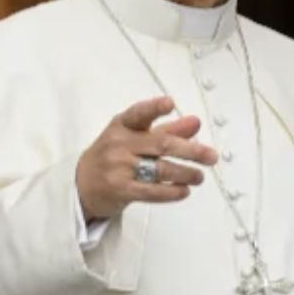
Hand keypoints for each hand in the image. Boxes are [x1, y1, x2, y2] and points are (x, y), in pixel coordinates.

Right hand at [75, 97, 217, 219]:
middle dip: (192, 151)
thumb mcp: (135, 137)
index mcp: (123, 126)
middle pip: (162, 144)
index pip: (138, 114)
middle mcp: (119, 144)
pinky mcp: (121, 190)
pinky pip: (152, 191)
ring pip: (161, 169)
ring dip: (186, 174)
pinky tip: (184, 191)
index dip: (154, 108)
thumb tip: (195, 123)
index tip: (169, 102)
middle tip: (212, 156)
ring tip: (199, 176)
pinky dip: (173, 192)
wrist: (81, 185)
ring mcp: (119, 168)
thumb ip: (167, 129)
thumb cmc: (114, 156)